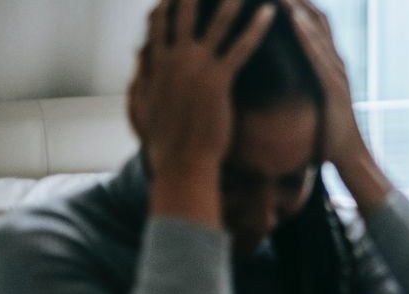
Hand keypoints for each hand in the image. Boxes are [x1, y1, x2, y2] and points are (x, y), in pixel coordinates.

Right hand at [130, 0, 273, 224]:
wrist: (181, 161)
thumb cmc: (166, 141)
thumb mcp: (145, 105)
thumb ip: (142, 79)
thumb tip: (139, 63)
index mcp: (158, 63)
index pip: (160, 21)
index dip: (169, 1)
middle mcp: (175, 59)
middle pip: (184, 11)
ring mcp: (196, 67)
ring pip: (216, 23)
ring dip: (230, 0)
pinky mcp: (217, 80)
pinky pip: (241, 47)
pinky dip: (255, 28)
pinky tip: (269, 13)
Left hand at [282, 0, 392, 210]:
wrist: (350, 158)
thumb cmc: (328, 134)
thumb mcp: (313, 101)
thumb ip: (304, 83)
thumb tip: (284, 73)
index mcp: (329, 64)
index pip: (314, 23)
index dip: (299, 3)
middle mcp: (336, 63)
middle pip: (318, 18)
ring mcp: (337, 74)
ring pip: (318, 30)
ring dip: (299, 6)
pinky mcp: (333, 88)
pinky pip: (317, 54)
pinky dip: (304, 33)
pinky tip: (291, 16)